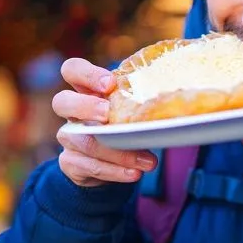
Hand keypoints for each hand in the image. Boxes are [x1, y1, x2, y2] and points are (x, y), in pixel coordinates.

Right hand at [53, 58, 156, 187]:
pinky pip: (87, 166)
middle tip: (108, 115)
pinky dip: (114, 171)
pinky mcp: (71, 163)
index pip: (72, 69)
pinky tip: (134, 173)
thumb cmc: (124, 127)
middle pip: (61, 101)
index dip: (86, 73)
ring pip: (81, 140)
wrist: (110, 165)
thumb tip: (181, 99)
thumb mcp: (131, 110)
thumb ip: (142, 101)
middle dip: (85, 106)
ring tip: (147, 160)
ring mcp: (68, 138)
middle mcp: (72, 112)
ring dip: (115, 151)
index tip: (110, 84)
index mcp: (86, 90)